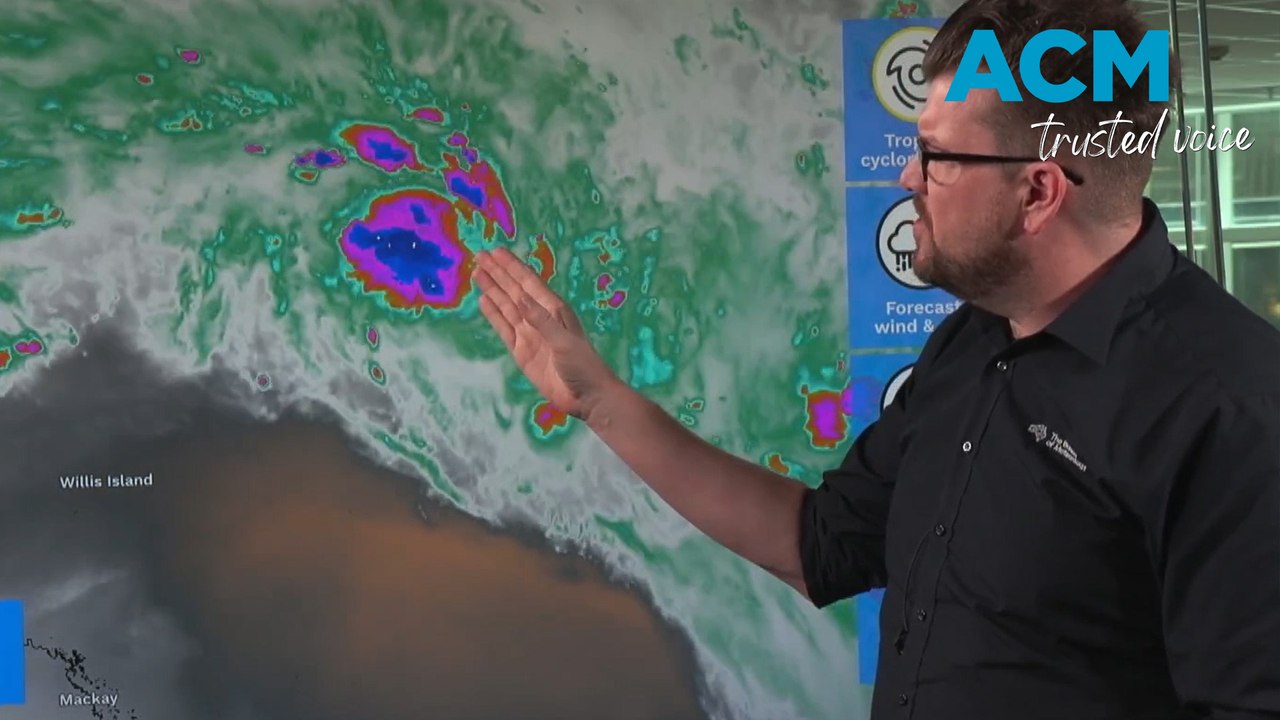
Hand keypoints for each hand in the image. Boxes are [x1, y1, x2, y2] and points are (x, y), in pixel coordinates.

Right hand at [473, 247, 620, 421]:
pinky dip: (493, 314)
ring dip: (493, 289)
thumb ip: (541, 320)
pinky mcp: (522, 351)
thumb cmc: (583, 365)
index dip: (512, 267)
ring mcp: (529, 334)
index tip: (496, 252)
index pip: (528, 282)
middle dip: (498, 273)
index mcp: (554, 310)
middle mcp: (540, 317)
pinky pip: (503, 328)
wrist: (586, 396)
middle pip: (514, 290)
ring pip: (506, 306)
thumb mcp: (564, 341)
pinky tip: (484, 300)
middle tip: (480, 255)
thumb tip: (520, 297)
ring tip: (478, 273)